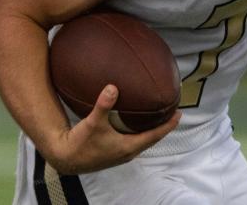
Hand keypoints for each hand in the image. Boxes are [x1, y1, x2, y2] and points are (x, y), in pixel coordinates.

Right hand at [45, 85, 179, 174]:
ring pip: (142, 140)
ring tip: (155, 116)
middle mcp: (128, 152)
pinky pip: (132, 141)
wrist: (67, 158)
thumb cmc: (82, 143)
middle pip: (151, 138)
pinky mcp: (113, 153)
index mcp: (129, 147)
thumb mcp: (93, 122)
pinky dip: (138, 131)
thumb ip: (103, 105)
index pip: (155, 135)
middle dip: (162, 126)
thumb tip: (112, 87)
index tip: (179, 114)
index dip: (168, 125)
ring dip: (150, 129)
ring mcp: (121, 154)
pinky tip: (132, 123)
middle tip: (170, 112)